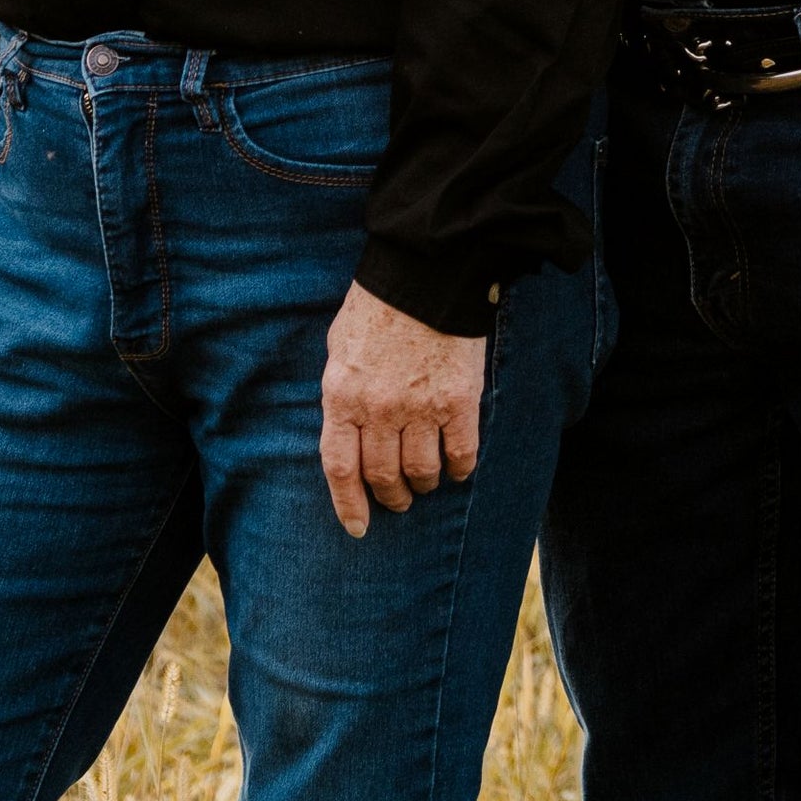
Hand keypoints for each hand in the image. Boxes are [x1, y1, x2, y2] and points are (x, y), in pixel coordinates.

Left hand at [319, 282, 486, 535]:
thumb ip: (341, 393)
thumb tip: (347, 432)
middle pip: (382, 475)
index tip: (358, 527)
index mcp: (342, 395)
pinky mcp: (459, 400)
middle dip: (391, 496)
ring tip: (426, 484)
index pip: (340, 467)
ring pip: (421, 472)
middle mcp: (378, 408)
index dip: (348, 504)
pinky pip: (460, 453)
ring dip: (423, 486)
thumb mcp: (339, 348)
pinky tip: (458, 470)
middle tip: (398, 500)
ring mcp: (420, 406)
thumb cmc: (377, 307)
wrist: (427, 272)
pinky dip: (459, 470)